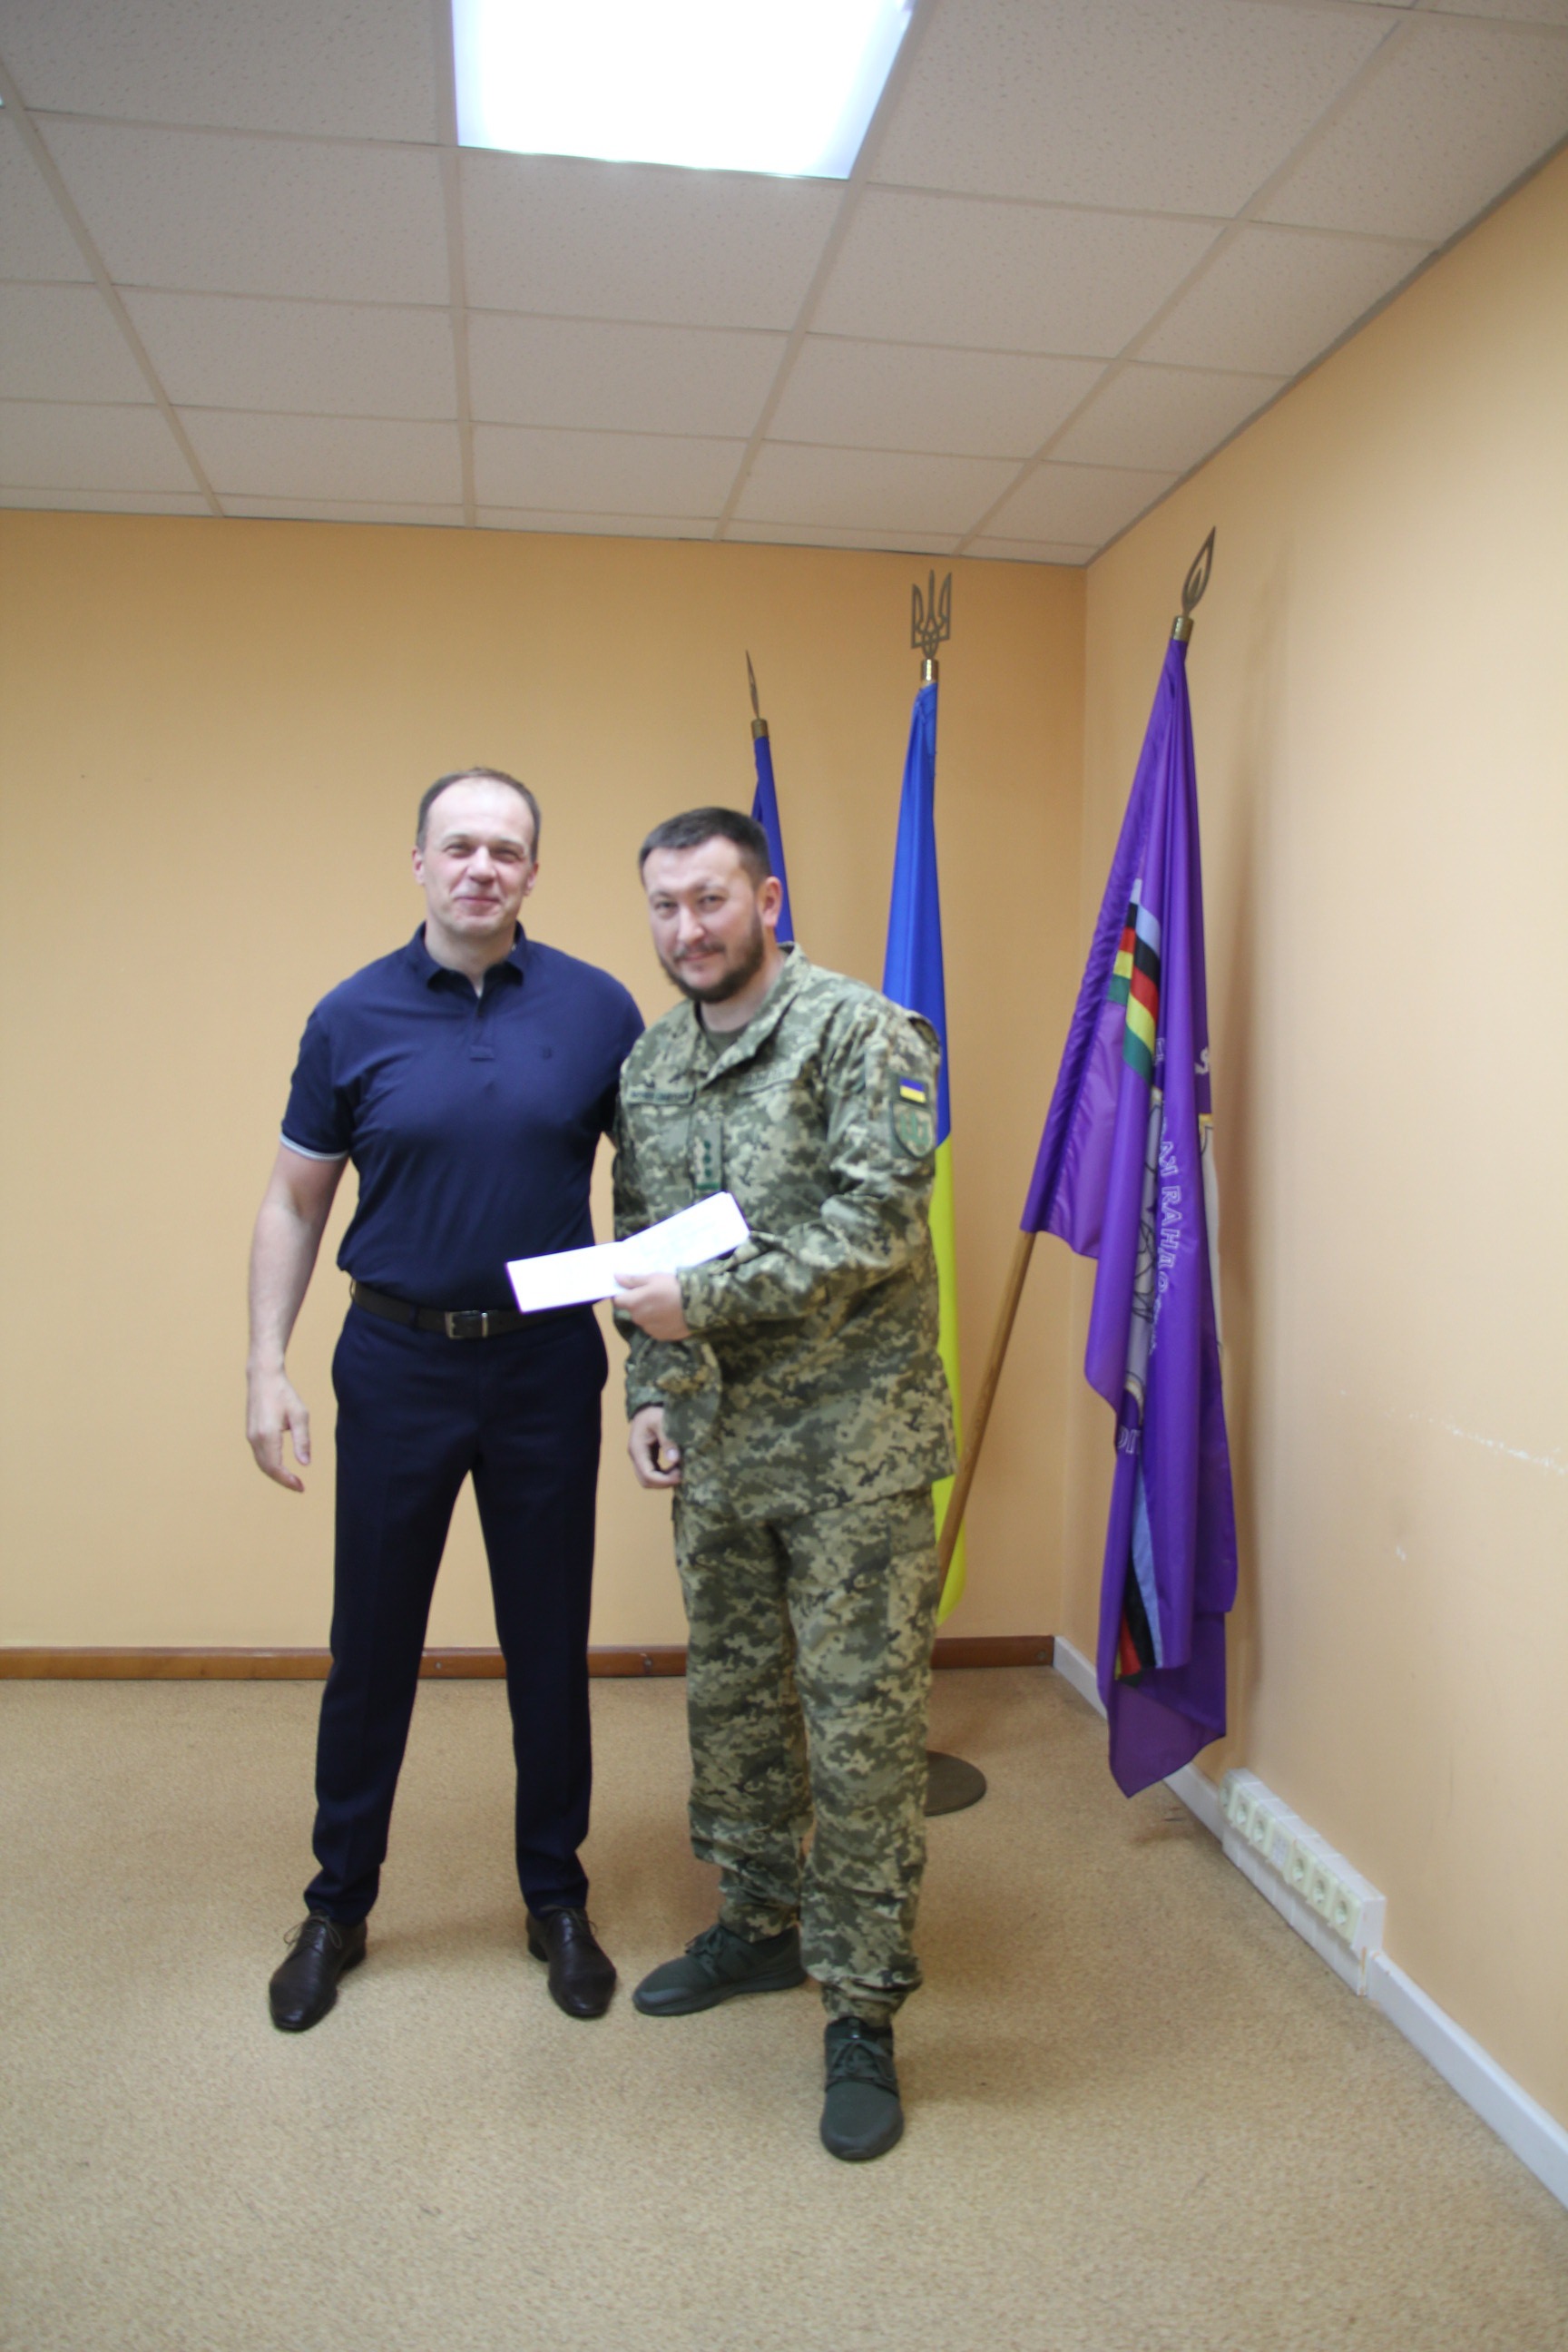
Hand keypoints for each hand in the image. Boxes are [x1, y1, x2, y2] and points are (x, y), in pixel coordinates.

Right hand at [247, 1364, 312, 1491]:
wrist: (263, 1378)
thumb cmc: (283, 1394)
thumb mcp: (300, 1415)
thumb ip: (302, 1440)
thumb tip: (305, 1463)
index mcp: (268, 1435)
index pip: (276, 1468)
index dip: (288, 1481)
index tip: (301, 1487)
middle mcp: (255, 1438)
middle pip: (267, 1469)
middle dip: (282, 1481)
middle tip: (299, 1486)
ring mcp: (250, 1436)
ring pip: (261, 1464)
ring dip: (276, 1474)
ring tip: (292, 1479)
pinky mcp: (250, 1433)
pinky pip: (259, 1456)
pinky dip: (269, 1465)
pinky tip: (281, 1466)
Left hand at [614, 1269, 690, 1340]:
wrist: (697, 1305)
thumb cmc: (673, 1287)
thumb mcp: (653, 1278)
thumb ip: (632, 1280)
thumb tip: (615, 1277)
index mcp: (633, 1303)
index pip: (618, 1301)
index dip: (624, 1294)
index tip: (634, 1289)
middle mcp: (638, 1319)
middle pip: (633, 1310)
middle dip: (639, 1303)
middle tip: (655, 1295)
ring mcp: (650, 1329)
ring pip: (644, 1320)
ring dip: (650, 1314)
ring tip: (666, 1305)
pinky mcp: (661, 1337)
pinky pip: (655, 1328)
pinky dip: (660, 1322)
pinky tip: (671, 1315)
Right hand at [628, 1405, 681, 1488]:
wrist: (648, 1407)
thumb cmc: (654, 1412)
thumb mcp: (662, 1421)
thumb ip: (668, 1439)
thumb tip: (674, 1460)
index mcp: (637, 1449)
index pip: (647, 1475)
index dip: (664, 1480)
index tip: (680, 1476)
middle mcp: (636, 1456)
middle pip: (646, 1481)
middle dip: (664, 1483)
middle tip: (682, 1475)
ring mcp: (640, 1458)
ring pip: (649, 1479)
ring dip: (665, 1480)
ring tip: (680, 1471)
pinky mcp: (647, 1458)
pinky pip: (653, 1473)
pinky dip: (665, 1475)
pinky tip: (676, 1468)